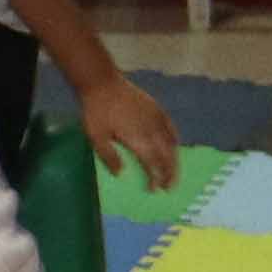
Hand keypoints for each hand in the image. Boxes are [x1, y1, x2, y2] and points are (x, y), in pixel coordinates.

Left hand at [73, 68, 179, 191]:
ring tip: (173, 171)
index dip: (155, 178)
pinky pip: (171, 127)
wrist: (102, 82)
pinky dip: (175, 139)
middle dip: (169, 173)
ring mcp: (156, 118)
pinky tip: (175, 145)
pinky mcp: (156, 108)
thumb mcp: (96, 137)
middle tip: (169, 187)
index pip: (152, 164)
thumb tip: (121, 174)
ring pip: (172, 143)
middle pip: (167, 156)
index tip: (154, 189)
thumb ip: (109, 157)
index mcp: (138, 140)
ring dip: (174, 160)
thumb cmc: (97, 111)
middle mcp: (152, 131)